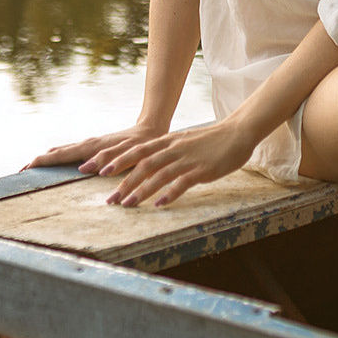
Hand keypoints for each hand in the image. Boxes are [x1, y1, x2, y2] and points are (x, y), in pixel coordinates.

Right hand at [26, 123, 166, 171]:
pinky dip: (57, 159)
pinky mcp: (93, 148)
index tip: (24, 170)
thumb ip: (106, 160)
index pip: (59, 155)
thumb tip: (84, 168)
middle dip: (37, 162)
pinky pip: (70, 153)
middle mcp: (86, 145)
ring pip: (61, 151)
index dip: (40, 162)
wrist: (149, 132)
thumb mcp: (125, 154)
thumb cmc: (139, 146)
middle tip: (20, 174)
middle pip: (55, 152)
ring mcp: (89, 145)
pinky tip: (56, 165)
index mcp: (90, 148)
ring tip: (32, 171)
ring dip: (46, 160)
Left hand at [98, 121, 258, 207]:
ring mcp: (187, 159)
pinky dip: (169, 194)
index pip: (137, 150)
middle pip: (143, 164)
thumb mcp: (184, 142)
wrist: (237, 133)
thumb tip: (151, 164)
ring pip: (158, 174)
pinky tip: (159, 205)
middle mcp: (174, 149)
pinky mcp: (201, 169)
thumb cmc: (211, 140)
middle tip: (109, 199)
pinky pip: (182, 183)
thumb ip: (168, 151)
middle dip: (124, 182)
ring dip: (141, 190)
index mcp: (168, 142)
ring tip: (127, 204)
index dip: (118, 160)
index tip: (100, 171)